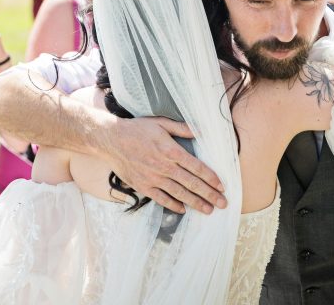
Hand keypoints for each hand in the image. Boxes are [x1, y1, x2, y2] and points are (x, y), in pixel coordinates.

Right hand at [105, 116, 226, 214]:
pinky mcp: (143, 186)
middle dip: (209, 194)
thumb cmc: (137, 129)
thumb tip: (200, 131)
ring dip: (196, 203)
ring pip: (179, 194)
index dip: (211, 178)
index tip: (222, 186)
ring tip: (208, 210)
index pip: (197, 167)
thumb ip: (182, 128)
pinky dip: (173, 205)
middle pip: (191, 183)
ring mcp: (153, 178)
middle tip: (223, 203)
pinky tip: (184, 210)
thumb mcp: (161, 123)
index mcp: (171, 151)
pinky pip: (161, 199)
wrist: (111, 140)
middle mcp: (164, 167)